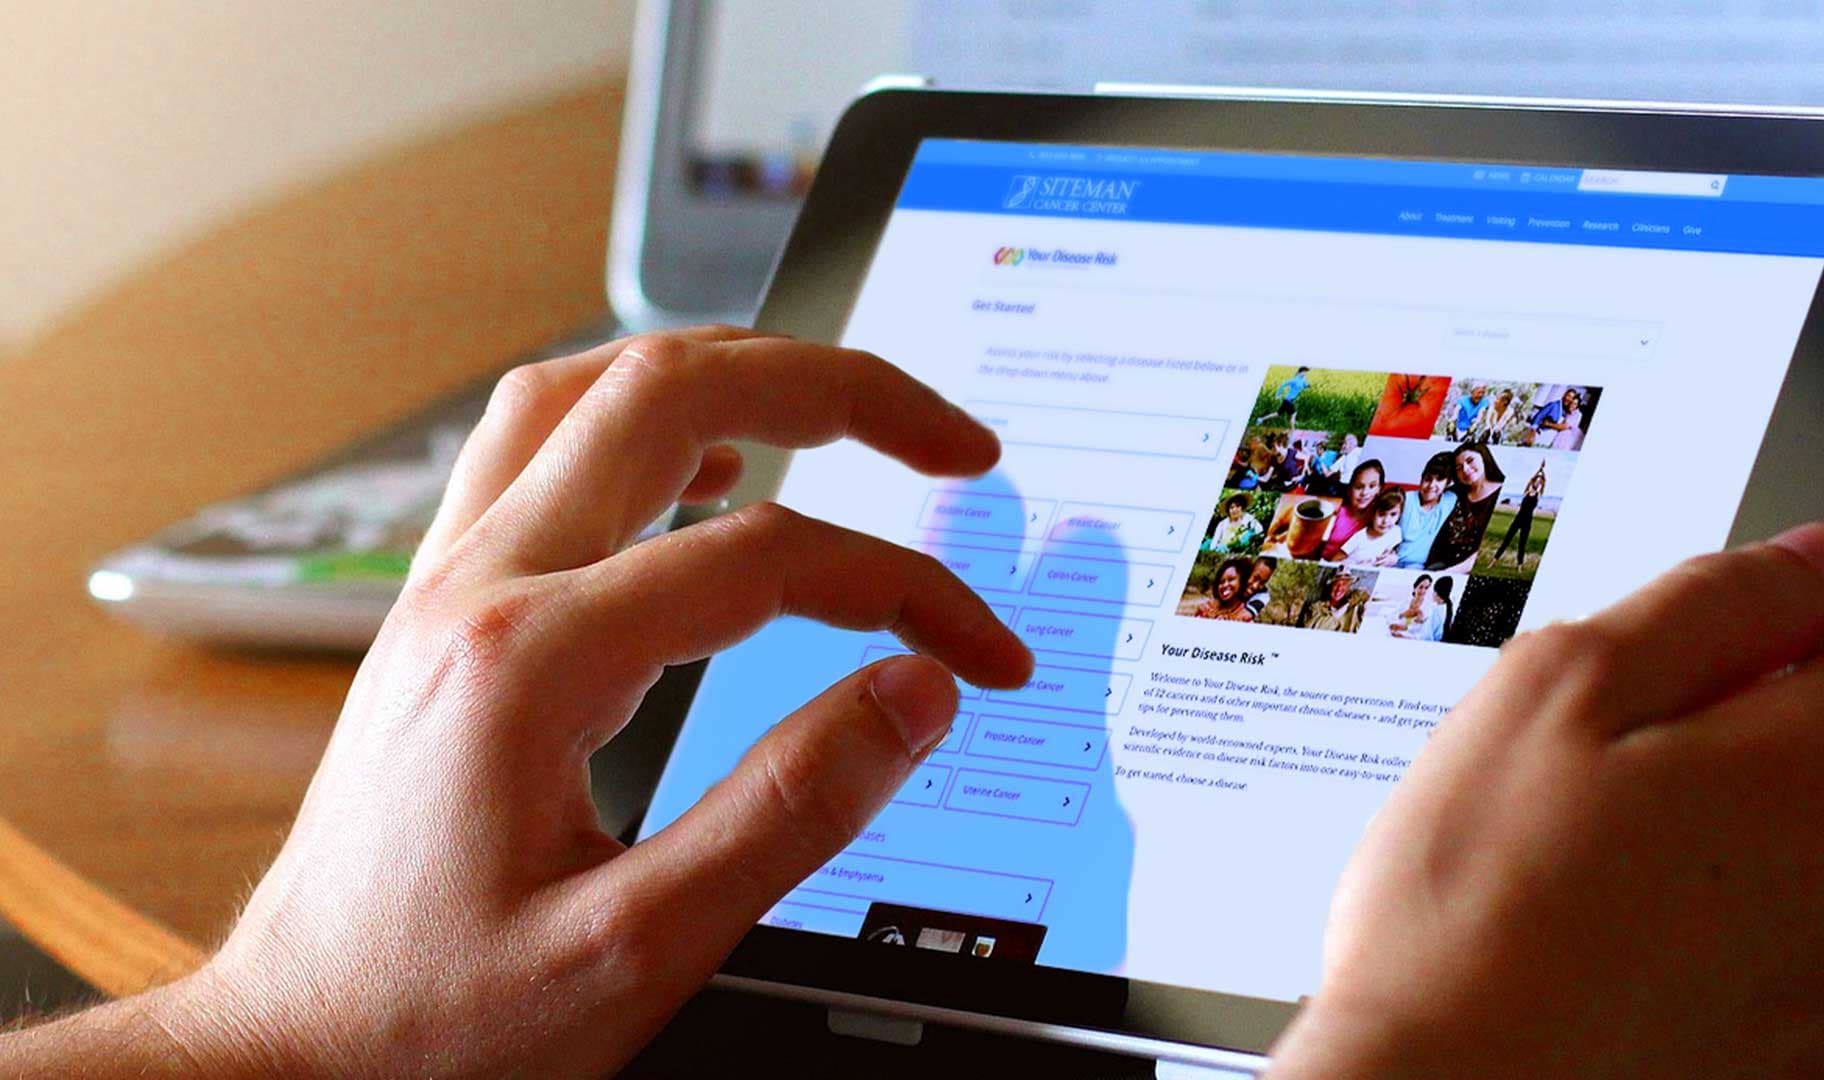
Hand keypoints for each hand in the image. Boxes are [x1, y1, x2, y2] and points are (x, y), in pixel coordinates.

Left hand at [144, 328, 1032, 1075]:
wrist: (294, 1047)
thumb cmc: (437, 1016)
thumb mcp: (638, 948)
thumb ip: (791, 811)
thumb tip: (913, 696)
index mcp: (530, 661)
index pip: (764, 557)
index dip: (903, 587)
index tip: (980, 648)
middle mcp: (478, 587)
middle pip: (667, 390)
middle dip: (835, 388)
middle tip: (946, 440)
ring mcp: (447, 585)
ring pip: (588, 388)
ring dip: (729, 373)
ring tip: (836, 405)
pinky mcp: (441, 610)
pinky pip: (536, 447)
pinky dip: (640, 420)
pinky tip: (704, 466)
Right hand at [1270, 524, 1823, 1078]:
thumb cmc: (1474, 913)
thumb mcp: (1549, 693)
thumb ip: (1704, 607)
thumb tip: (1816, 561)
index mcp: (1815, 767)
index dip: (1800, 652)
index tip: (1722, 686)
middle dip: (1776, 774)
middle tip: (1632, 812)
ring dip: (1767, 878)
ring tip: (1626, 907)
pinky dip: (1761, 969)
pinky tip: (1650, 979)